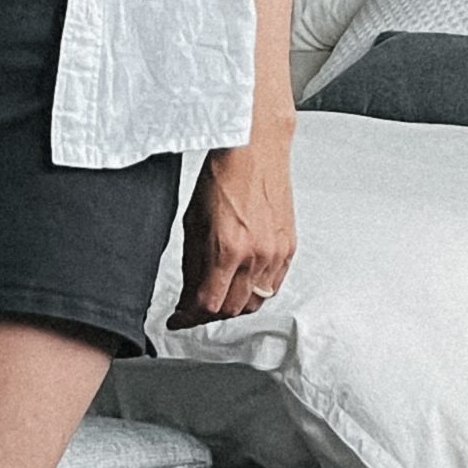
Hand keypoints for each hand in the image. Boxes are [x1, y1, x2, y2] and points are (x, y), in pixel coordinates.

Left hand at [165, 131, 295, 328]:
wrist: (255, 149)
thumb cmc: (222, 175)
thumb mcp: (193, 220)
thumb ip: (192, 262)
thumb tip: (188, 293)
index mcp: (226, 249)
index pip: (206, 304)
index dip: (188, 317)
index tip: (178, 319)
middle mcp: (254, 256)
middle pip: (231, 309)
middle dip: (208, 312)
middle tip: (194, 306)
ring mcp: (275, 254)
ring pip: (254, 303)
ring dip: (234, 305)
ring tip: (218, 294)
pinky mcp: (288, 248)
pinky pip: (273, 286)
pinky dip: (256, 291)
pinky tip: (243, 281)